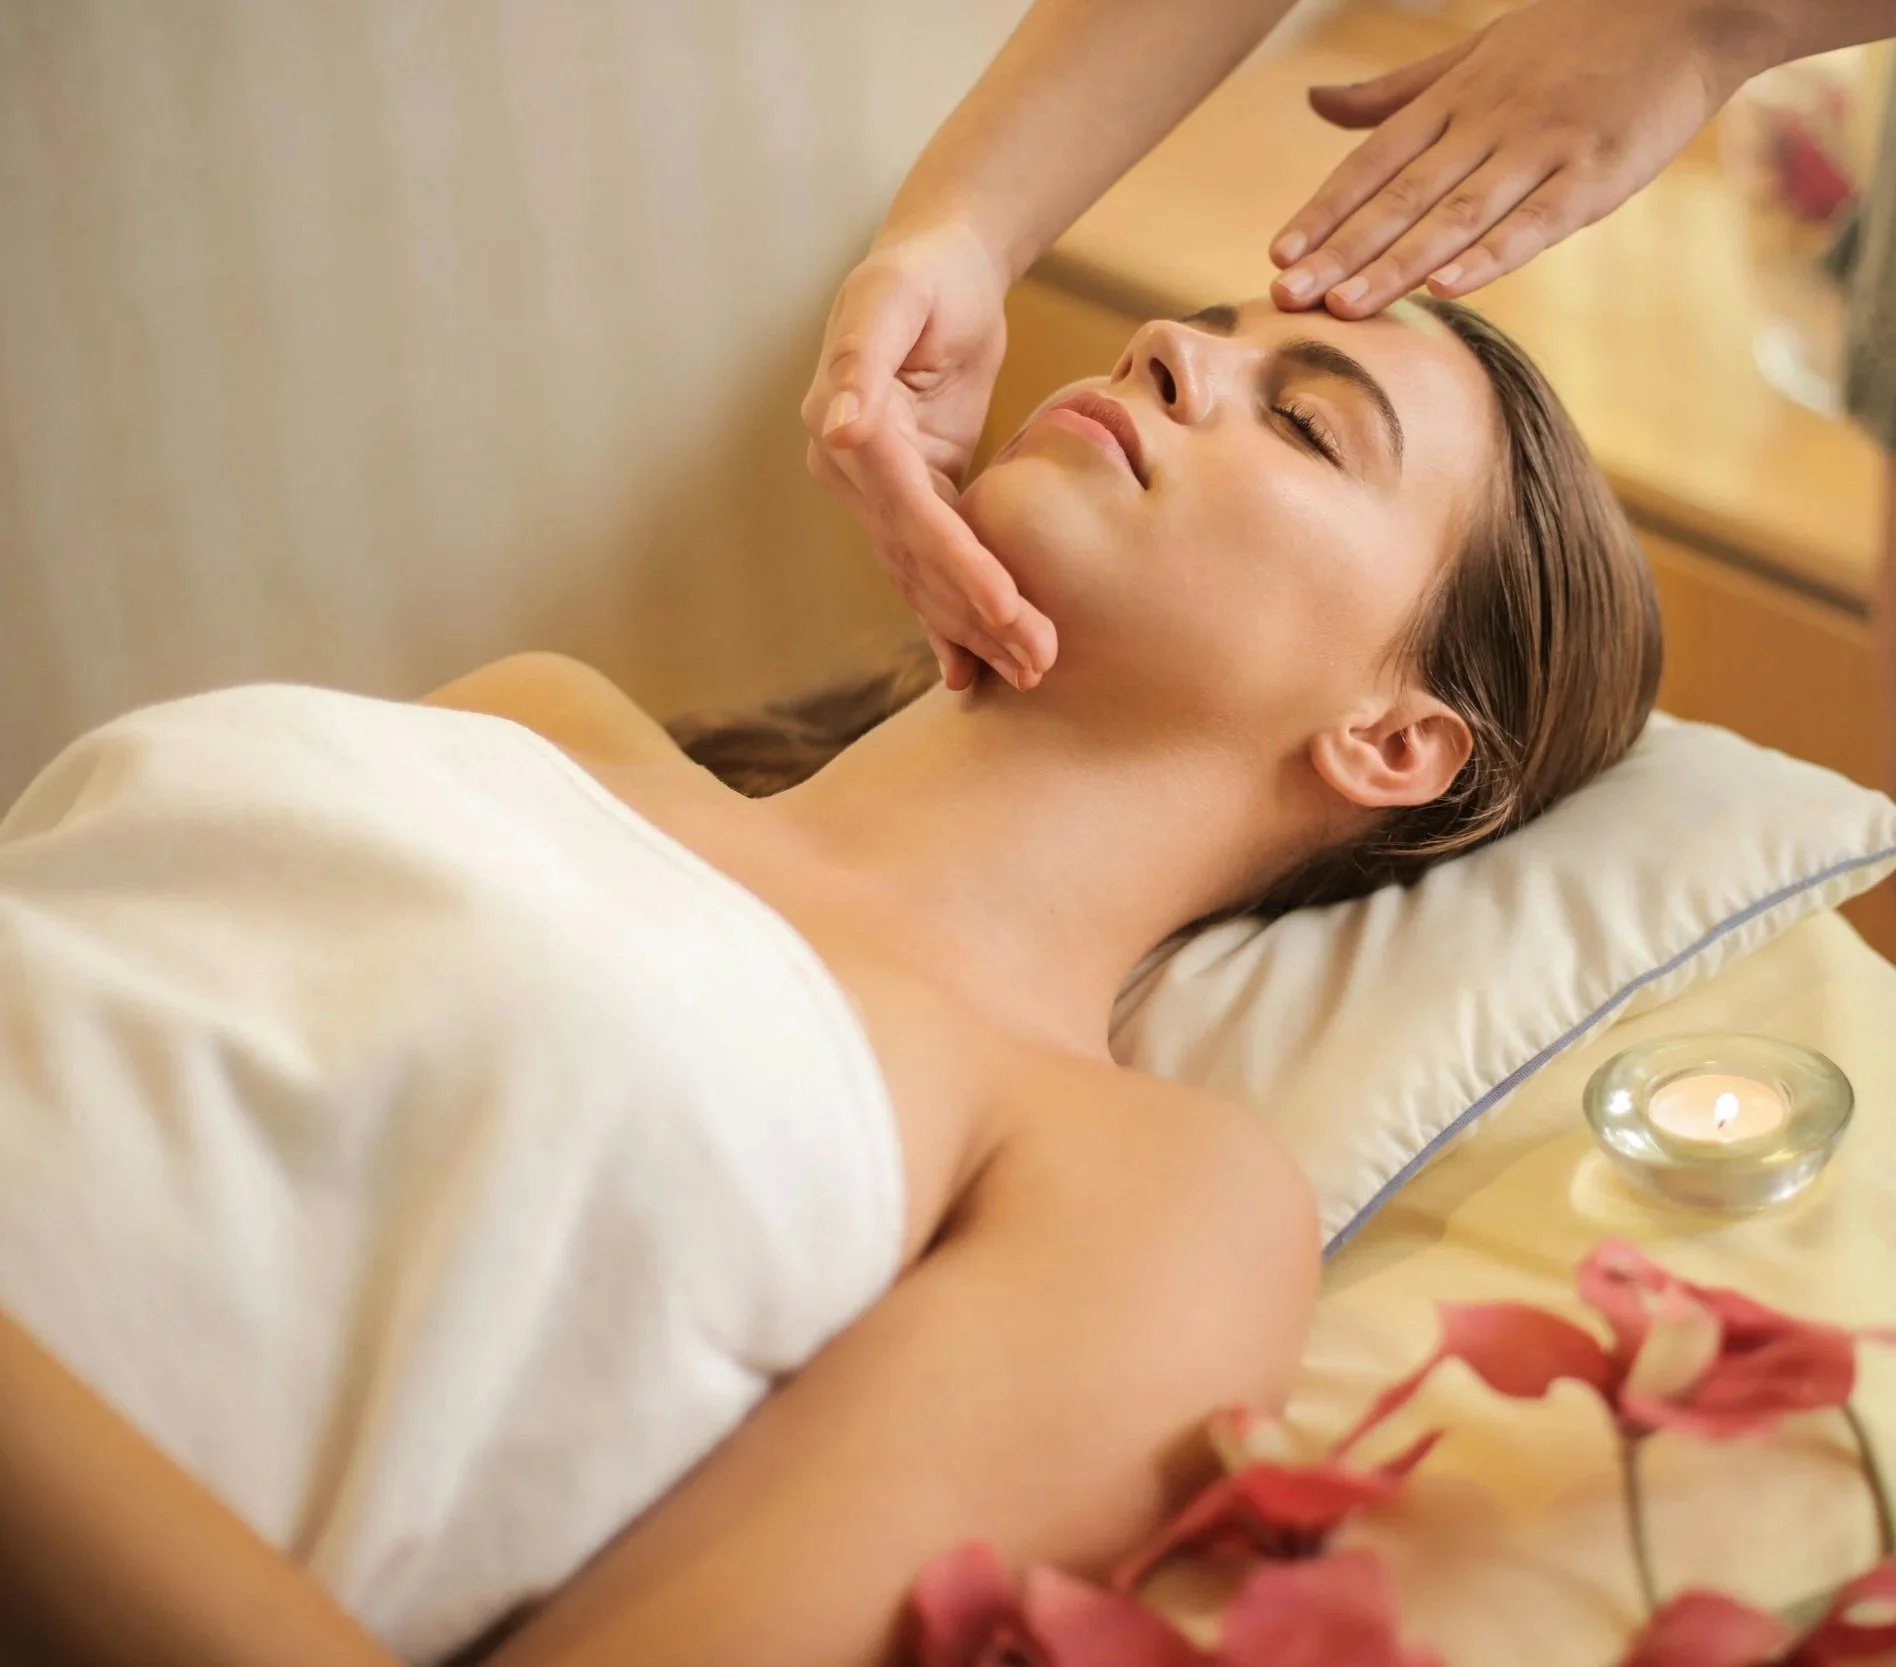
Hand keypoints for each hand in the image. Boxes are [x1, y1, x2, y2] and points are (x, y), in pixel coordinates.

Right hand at [803, 223, 1055, 691]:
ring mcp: (879, 494)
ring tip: (1031, 672)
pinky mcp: (916, 498)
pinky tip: (976, 670)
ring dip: (976, 629)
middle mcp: (851, 474)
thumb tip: (839, 428)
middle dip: (978, 613)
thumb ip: (860, 360)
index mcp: (843, 432)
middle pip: (920, 559)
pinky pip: (934, 566)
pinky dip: (955, 618)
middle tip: (1038, 660)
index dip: (957, 562)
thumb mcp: (891, 299)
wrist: (938, 266)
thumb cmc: (921, 274)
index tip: (1006, 605)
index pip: (908, 513)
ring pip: (927, 576)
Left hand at [1267, 0, 1764, 318]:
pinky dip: (1491, 255)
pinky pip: (1535, 222)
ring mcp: (1543, 147)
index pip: (1373, 162)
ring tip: (1346, 307)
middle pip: (1401, 197)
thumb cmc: (1574, 35)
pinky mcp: (1597, 173)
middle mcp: (1488, 120)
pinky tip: (1448, 289)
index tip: (1278, 255)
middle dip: (1341, 251)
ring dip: (1397, 265)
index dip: (1324, 210)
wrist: (1688, 6)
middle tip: (1288, 297)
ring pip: (1456, 215)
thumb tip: (1315, 104)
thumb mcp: (1475, 50)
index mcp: (1455, 96)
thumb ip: (1393, 93)